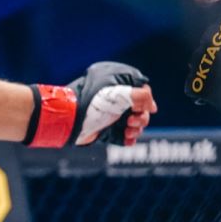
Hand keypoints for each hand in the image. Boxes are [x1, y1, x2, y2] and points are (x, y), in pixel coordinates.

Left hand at [27, 62, 157, 146]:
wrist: (69, 123)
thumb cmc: (92, 105)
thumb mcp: (120, 95)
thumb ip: (141, 96)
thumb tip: (151, 106)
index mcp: (115, 81)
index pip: (140, 87)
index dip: (147, 100)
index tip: (148, 109)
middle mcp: (113, 95)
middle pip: (139, 107)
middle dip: (141, 117)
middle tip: (132, 122)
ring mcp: (109, 112)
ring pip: (132, 121)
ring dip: (136, 128)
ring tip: (129, 132)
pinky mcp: (104, 126)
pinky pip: (122, 133)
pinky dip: (127, 138)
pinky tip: (128, 140)